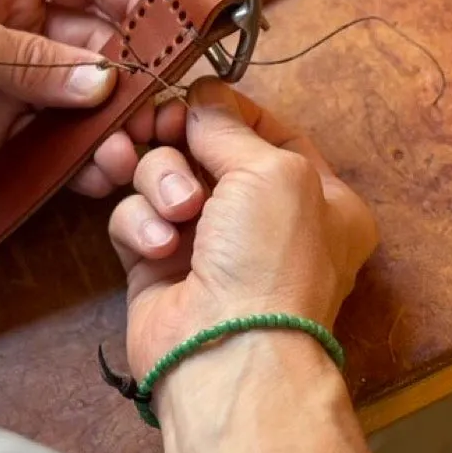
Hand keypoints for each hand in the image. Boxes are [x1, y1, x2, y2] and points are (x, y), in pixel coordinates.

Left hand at [0, 0, 175, 216]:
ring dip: (112, 121)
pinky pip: (57, 141)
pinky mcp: (3, 134)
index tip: (166, 28)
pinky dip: (83, 157)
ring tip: (130, 147)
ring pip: (85, 97)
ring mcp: (15, 82)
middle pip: (97, 42)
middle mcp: (19, 25)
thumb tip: (101, 81)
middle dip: (131, 72)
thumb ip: (31, 58)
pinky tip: (101, 170)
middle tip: (158, 104)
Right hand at [108, 78, 377, 378]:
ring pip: (161, 173)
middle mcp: (263, 216)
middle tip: (156, 129)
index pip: (266, 129)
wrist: (228, 355)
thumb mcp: (273, 170)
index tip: (193, 97)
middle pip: (204, 146)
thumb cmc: (271, 259)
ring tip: (176, 213)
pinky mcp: (156, 262)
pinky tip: (158, 247)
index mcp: (317, 195)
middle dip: (178, 139)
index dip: (227, 109)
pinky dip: (141, 224)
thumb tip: (198, 102)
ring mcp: (207, 239)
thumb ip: (230, 126)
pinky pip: (134, 215)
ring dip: (161, 181)